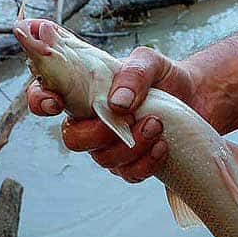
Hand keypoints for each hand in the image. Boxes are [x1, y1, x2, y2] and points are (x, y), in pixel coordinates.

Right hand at [27, 46, 197, 182]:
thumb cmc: (164, 77)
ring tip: (157, 124)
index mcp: (83, 91)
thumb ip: (134, 71)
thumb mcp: (151, 61)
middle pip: (73, 139)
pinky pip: (128, 174)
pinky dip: (145, 163)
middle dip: (98, 133)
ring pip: (103, 160)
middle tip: (132, 116)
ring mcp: (110, 146)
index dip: (41, 101)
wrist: (196, 96)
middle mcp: (90, 122)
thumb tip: (117, 103)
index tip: (56, 102)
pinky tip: (162, 146)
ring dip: (131, 146)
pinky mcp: (132, 163)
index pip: (46, 96)